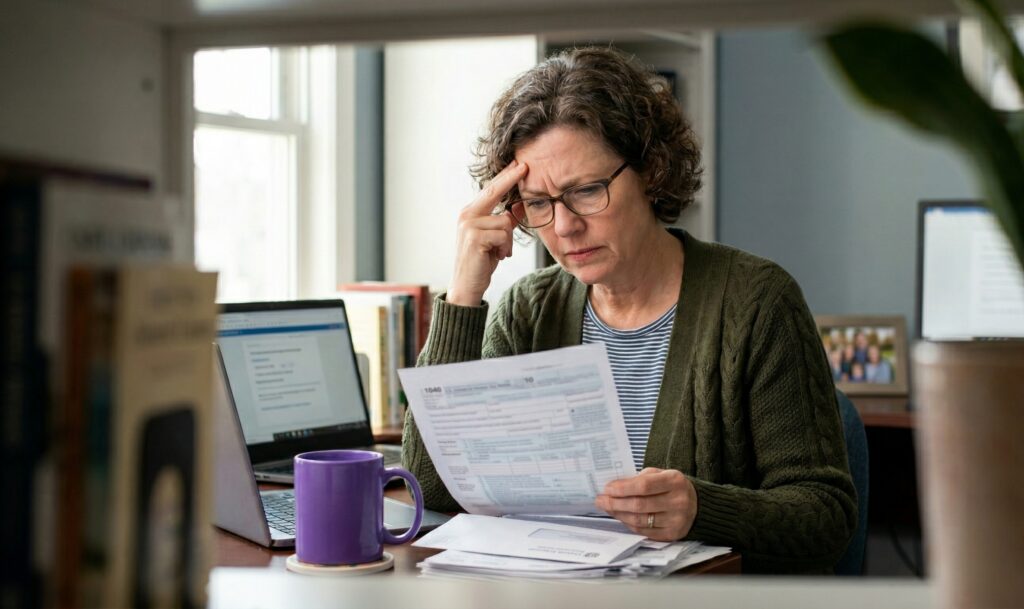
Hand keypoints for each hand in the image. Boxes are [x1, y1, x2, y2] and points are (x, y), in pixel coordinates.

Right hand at [447, 161, 528, 305]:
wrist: (466, 287)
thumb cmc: (480, 262)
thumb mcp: (494, 239)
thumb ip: (504, 222)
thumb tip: (519, 207)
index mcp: (470, 213)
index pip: (490, 190)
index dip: (505, 176)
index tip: (518, 163)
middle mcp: (467, 215)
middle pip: (493, 191)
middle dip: (510, 178)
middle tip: (525, 166)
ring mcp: (469, 225)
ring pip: (505, 222)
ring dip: (508, 241)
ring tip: (499, 253)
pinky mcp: (474, 237)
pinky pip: (503, 235)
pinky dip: (504, 248)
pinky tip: (495, 257)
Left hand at [595, 468, 697, 541]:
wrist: (697, 506)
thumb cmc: (673, 487)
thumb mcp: (662, 474)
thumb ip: (641, 478)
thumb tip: (614, 487)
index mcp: (675, 481)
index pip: (644, 486)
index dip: (622, 488)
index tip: (607, 488)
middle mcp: (678, 502)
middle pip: (639, 505)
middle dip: (615, 503)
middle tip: (600, 500)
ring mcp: (676, 521)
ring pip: (639, 520)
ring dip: (619, 514)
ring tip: (607, 508)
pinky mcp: (672, 535)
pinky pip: (644, 531)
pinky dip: (629, 524)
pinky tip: (621, 517)